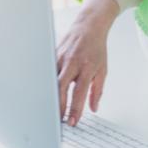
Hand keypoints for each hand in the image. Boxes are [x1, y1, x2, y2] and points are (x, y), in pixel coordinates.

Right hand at [56, 0, 119, 125]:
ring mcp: (60, 58)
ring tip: (50, 111)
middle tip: (58, 120)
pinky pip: (47, 72)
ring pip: (51, 81)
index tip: (72, 121)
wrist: (89, 25)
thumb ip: (97, 90)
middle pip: (61, 87)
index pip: (80, 92)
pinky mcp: (52, 55)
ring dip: (50, 97)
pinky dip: (46, 85)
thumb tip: (94, 108)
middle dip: (58, 105)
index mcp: (87, 67)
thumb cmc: (96, 48)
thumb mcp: (103, 69)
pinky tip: (44, 95)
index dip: (75, 109)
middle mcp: (72, 63)